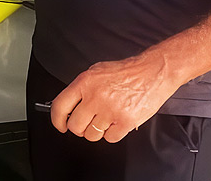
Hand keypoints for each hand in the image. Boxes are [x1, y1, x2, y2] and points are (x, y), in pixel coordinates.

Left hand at [50, 52, 180, 142]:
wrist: (153, 72)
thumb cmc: (127, 72)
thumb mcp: (96, 71)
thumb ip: (82, 88)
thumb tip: (69, 104)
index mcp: (85, 83)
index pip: (60, 106)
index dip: (57, 119)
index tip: (60, 124)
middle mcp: (95, 97)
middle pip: (75, 126)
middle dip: (79, 128)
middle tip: (86, 123)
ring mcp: (110, 111)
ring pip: (92, 135)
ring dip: (96, 131)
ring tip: (105, 119)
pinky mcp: (125, 122)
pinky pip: (109, 139)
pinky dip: (112, 134)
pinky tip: (116, 122)